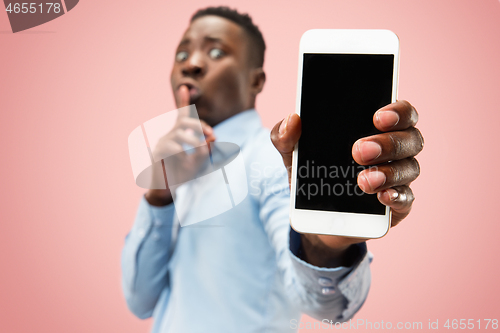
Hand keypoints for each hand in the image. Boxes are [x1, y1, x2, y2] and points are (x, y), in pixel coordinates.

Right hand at [145, 85, 215, 205]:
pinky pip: (171, 147)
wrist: (169, 191)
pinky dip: (182, 153)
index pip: (181, 115)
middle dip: (200, 125)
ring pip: (179, 133)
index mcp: (179, 135)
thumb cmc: (183, 175)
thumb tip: (213, 138)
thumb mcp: (200, 162)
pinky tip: (184, 161)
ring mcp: (162, 143)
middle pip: (183, 121)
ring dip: (194, 141)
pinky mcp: (157, 153)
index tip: (184, 87)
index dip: (182, 101)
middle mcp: (170, 136)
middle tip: (213, 135)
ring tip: (201, 150)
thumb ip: (207, 150)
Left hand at [270, 101, 423, 266]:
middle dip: (387, 143)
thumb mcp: (293, 153)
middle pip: (410, 138)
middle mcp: (394, 149)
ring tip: (363, 180)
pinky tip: (381, 196)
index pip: (400, 112)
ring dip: (389, 172)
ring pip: (409, 168)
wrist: (312, 215)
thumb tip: (292, 120)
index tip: (377, 117)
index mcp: (376, 128)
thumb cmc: (312, 172)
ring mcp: (398, 178)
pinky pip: (406, 199)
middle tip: (359, 151)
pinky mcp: (397, 205)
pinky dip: (396, 197)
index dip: (397, 111)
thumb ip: (286, 135)